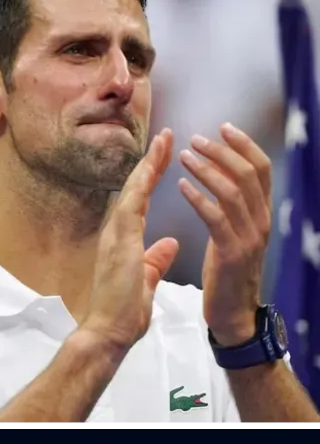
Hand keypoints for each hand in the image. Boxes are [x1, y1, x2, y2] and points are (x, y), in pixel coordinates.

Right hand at [81, 129, 178, 350]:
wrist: (107, 331)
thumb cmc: (123, 311)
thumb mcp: (145, 279)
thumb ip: (156, 260)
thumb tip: (170, 244)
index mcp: (124, 239)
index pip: (139, 200)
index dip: (152, 177)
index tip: (165, 156)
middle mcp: (116, 231)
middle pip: (135, 188)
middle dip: (151, 161)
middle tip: (165, 136)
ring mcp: (115, 233)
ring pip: (133, 189)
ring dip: (148, 163)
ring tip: (164, 139)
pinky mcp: (119, 240)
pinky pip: (132, 202)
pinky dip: (143, 181)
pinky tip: (154, 162)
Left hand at [178, 123, 271, 345]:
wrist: (232, 315)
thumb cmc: (227, 273)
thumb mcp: (233, 234)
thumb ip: (230, 206)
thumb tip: (219, 174)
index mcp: (261, 215)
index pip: (261, 169)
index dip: (244, 145)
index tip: (224, 127)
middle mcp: (261, 222)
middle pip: (248, 174)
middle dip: (222, 152)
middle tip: (197, 139)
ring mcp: (249, 238)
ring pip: (233, 192)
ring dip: (208, 170)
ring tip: (185, 156)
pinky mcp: (232, 254)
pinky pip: (216, 218)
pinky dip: (199, 198)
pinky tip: (181, 186)